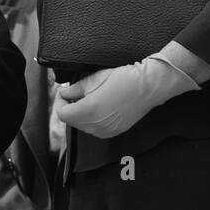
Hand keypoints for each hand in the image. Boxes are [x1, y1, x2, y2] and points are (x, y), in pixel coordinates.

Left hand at [55, 55, 198, 138]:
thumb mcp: (96, 78)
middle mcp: (96, 125)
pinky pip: (95, 129)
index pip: (62, 114)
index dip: (60, 103)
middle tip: (75, 94)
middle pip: (71, 122)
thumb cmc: (125, 78)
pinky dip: (92, 120)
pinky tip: (100, 107)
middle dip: (70, 108)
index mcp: (89, 110)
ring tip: (89, 99)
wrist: (148, 86)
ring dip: (81, 115)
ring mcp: (106, 131)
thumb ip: (75, 88)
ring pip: (83, 126)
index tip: (64, 93)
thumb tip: (64, 93)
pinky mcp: (114, 132)